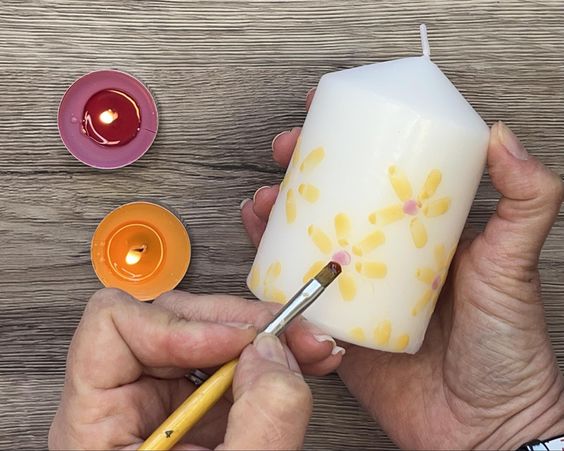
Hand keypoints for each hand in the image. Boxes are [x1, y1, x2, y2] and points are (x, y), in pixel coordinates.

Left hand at [49, 288, 342, 449]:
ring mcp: (158, 407)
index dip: (180, 325)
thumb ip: (260, 422)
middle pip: (167, 321)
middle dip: (237, 323)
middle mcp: (122, 407)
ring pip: (203, 336)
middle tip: (290, 334)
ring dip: (260, 335)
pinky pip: (227, 365)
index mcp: (97, 426)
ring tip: (307, 347)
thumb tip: (274, 352)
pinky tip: (299, 362)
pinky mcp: (192, 414)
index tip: (240, 344)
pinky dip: (267, 358)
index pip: (114, 328)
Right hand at [241, 91, 563, 448]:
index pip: (381, 173)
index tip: (326, 113)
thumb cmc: (506, 346)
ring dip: (278, 215)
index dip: (350, 140)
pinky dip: (271, 268)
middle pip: (335, 201)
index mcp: (421, 232)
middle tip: (285, 151)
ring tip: (264, 199)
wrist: (483, 426)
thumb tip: (501, 136)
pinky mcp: (338, 326)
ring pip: (307, 241)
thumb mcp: (514, 263)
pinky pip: (296, 291)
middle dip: (303, 171)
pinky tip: (259, 247)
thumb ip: (525, 201)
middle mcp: (385, 255)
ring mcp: (358, 289)